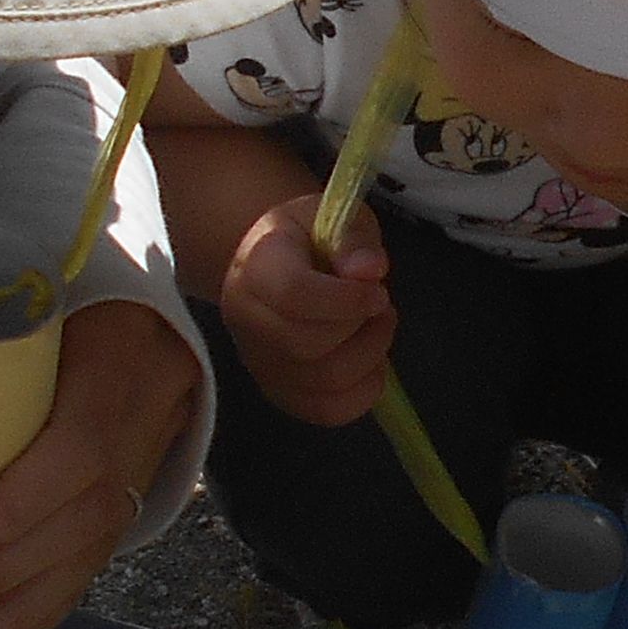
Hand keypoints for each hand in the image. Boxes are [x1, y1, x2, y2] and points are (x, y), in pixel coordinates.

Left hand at [0, 299, 199, 628]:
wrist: (157, 319)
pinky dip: (45, 614)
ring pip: (80, 565)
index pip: (70, 460)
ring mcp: (139, 480)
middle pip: (70, 531)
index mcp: (116, 376)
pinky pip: (89, 570)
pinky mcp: (128, 506)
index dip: (1, 507)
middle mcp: (138, 439)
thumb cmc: (70, 300)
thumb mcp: (34, 301)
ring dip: (4, 617)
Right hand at [215, 189, 395, 428]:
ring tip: (377, 325)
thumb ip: (352, 238)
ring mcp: (260, 362)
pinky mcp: (281, 393)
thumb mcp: (335, 217)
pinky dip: (363, 392)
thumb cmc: (310, 238)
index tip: (378, 289)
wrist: (279, 264)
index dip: (345, 299)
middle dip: (359, 326)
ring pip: (322, 382)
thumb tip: (369, 270)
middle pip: (306, 344)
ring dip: (369, 355)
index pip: (292, 295)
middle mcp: (247, 320)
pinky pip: (327, 412)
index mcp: (255, 266)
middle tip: (380, 303)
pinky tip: (371, 362)